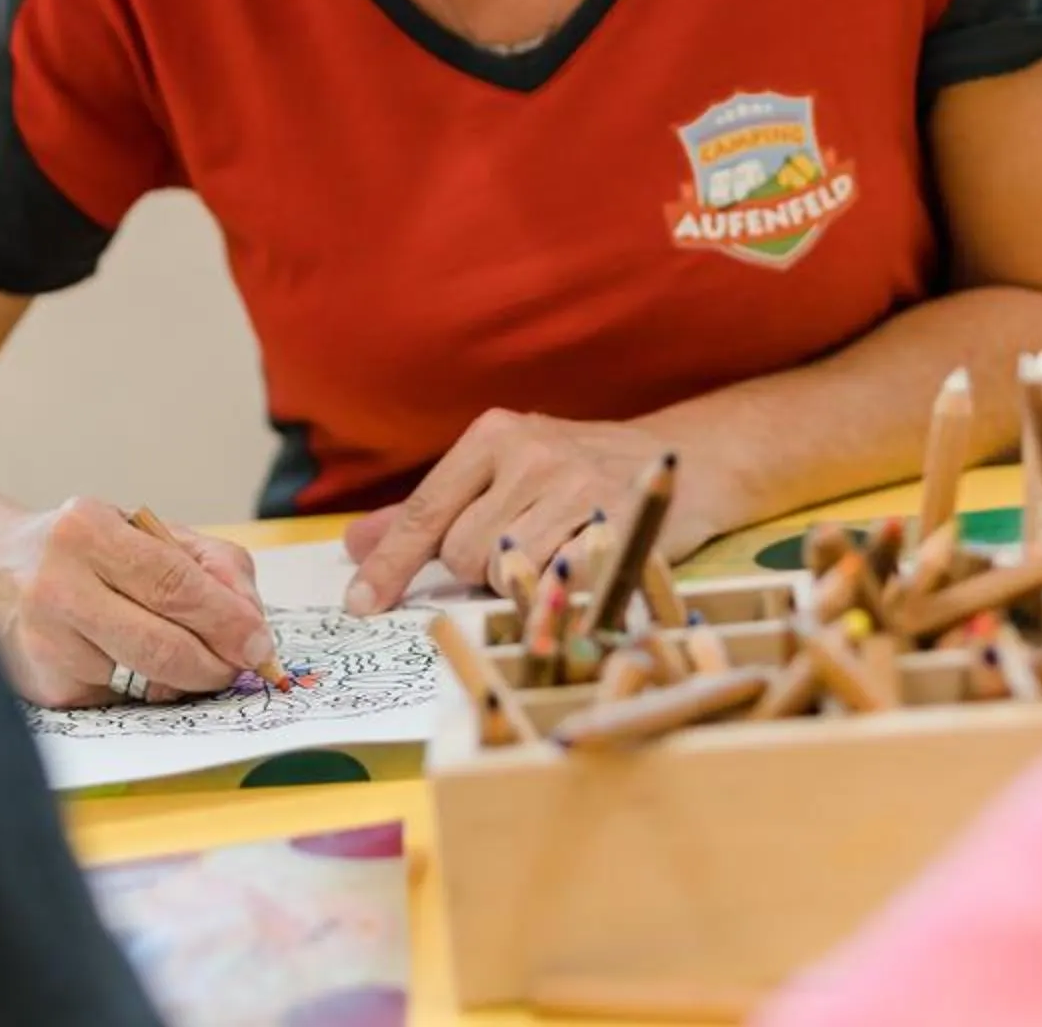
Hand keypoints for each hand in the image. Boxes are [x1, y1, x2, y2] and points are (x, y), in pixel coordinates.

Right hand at [0, 498, 279, 708]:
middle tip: (240, 666)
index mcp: (87, 531)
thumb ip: (208, 563)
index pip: (175, 584)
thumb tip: (251, 624)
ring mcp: (46, 644)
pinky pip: (123, 700)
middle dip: (217, 663)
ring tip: (194, 661)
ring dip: (187, 680)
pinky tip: (137, 664)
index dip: (227, 620)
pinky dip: (148, 689)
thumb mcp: (140, 530)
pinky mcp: (45, 689)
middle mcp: (58, 587)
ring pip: (148, 681)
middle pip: (164, 645)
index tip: (260, 644)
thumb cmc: (79, 551)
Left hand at [338, 410, 719, 614]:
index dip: (389, 565)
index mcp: (494, 436)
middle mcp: (532, 454)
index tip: (360, 605)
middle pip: (462, 553)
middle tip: (520, 548)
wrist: (685, 461)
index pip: (424, 510)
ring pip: (506, 573)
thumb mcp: (501, 473)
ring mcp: (579, 488)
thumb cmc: (579, 472)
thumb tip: (356, 545)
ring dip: (520, 582)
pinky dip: (559, 591)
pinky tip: (580, 565)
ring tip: (554, 551)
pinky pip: (559, 585)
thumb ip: (429, 511)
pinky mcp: (618, 525)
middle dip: (477, 571)